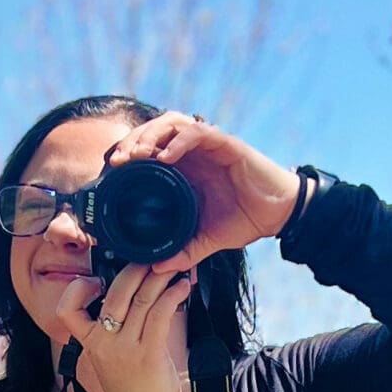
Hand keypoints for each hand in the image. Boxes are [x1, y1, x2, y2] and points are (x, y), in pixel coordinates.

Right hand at [51, 261, 191, 391]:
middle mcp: (104, 343)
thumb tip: (128, 294)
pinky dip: (171, 296)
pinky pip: (159, 315)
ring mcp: (126, 348)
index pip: (67, 310)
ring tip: (171, 267)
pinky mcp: (149, 354)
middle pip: (114, 294)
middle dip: (133, 269)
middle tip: (149, 258)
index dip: (77, 289)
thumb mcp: (108, 355)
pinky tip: (181, 287)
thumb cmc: (130, 387)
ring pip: (140, 300)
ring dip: (158, 278)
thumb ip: (111, 327)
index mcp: (90, 342)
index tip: (95, 281)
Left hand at [101, 113, 301, 271]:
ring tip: (137, 154)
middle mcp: (193, 153)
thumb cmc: (245, 221)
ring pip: (171, 123)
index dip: (129, 154)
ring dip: (151, 135)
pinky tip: (166, 157)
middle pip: (154, 131)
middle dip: (133, 141)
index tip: (112, 171)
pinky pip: (197, 133)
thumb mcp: (208, 241)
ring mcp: (208, 146)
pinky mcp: (225, 143)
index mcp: (185, 169)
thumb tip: (157, 268)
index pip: (149, 149)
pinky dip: (179, 141)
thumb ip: (184, 251)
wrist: (278, 216)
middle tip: (119, 161)